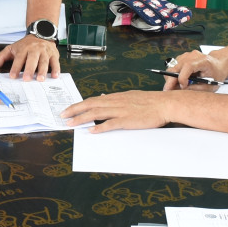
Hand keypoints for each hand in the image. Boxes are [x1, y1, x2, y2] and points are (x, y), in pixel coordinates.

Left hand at [0, 33, 60, 78]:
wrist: (41, 33)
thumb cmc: (26, 44)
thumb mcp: (12, 48)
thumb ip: (2, 56)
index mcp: (24, 48)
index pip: (19, 58)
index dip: (16, 67)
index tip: (13, 76)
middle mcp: (35, 49)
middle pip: (32, 59)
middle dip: (29, 69)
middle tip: (27, 79)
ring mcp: (45, 52)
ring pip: (44, 61)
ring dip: (42, 71)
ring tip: (40, 79)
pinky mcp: (53, 54)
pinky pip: (55, 62)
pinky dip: (56, 69)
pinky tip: (55, 76)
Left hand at [60, 89, 175, 131]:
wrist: (165, 104)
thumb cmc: (150, 101)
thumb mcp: (130, 96)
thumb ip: (116, 98)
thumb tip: (103, 97)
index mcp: (116, 96)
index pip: (92, 100)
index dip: (79, 105)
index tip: (68, 109)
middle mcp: (116, 102)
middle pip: (90, 105)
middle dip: (74, 110)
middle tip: (63, 116)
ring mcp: (121, 111)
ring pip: (96, 113)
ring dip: (82, 119)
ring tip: (71, 124)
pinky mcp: (128, 120)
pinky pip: (110, 124)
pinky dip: (99, 127)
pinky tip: (91, 130)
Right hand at [167, 48, 227, 89]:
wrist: (218, 64)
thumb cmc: (216, 74)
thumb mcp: (211, 85)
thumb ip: (197, 89)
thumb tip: (182, 90)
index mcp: (203, 61)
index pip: (188, 66)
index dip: (183, 77)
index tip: (183, 86)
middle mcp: (193, 56)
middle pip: (176, 67)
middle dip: (171, 81)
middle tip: (169, 91)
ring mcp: (187, 55)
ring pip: (172, 68)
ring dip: (171, 78)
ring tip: (176, 87)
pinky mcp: (182, 57)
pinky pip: (173, 67)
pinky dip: (173, 75)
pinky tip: (180, 81)